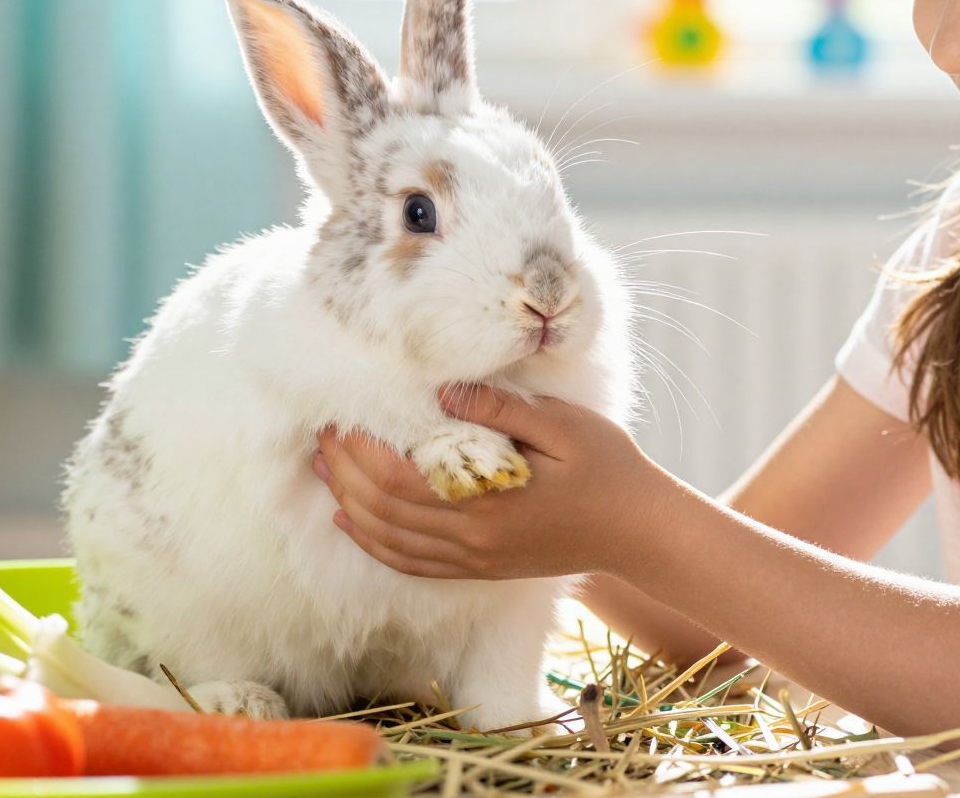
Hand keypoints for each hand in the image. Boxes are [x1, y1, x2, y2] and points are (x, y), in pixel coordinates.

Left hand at [314, 386, 672, 580]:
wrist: (638, 530)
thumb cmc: (607, 468)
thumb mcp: (563, 424)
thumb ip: (502, 409)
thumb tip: (443, 391)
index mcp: (489, 503)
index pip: (401, 482)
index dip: (361, 453)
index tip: (340, 418)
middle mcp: (473, 539)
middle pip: (385, 512)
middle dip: (344, 474)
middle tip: (321, 435)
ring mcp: (475, 559)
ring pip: (391, 543)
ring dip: (350, 506)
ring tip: (323, 469)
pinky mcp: (481, 568)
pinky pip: (413, 564)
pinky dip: (375, 544)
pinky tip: (353, 522)